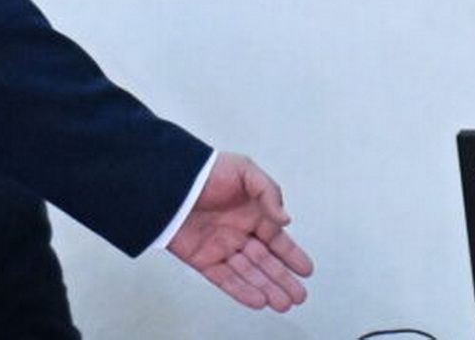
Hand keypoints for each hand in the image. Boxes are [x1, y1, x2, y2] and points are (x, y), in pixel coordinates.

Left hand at [168, 152, 313, 310]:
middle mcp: (237, 232)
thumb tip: (286, 220)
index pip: (276, 239)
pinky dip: (241, 291)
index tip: (307, 270)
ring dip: (266, 288)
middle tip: (299, 297)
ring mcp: (220, 246)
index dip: (292, 256)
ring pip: (248, 273)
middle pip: (265, 261)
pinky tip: (258, 300)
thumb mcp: (245, 171)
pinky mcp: (201, 257)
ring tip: (284, 303)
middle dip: (282, 280)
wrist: (168, 180)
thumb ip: (269, 194)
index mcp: (251, 213)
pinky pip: (224, 278)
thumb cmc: (205, 170)